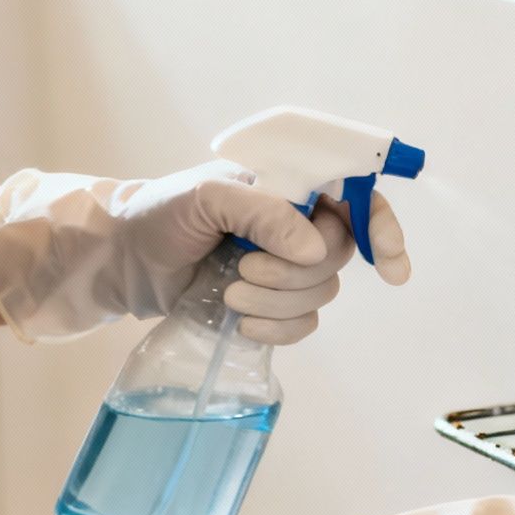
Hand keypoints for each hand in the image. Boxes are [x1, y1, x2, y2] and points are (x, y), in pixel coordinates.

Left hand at [0, 161, 407, 341]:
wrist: (123, 260)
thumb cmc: (159, 213)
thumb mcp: (207, 198)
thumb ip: (264, 214)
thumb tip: (313, 245)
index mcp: (290, 186)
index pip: (357, 197)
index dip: (382, 226)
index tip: (391, 264)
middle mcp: (297, 223)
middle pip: (342, 253)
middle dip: (296, 270)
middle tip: (244, 269)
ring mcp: (286, 267)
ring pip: (323, 292)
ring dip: (278, 299)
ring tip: (229, 291)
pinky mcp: (272, 305)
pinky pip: (304, 324)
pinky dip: (279, 328)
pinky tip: (244, 323)